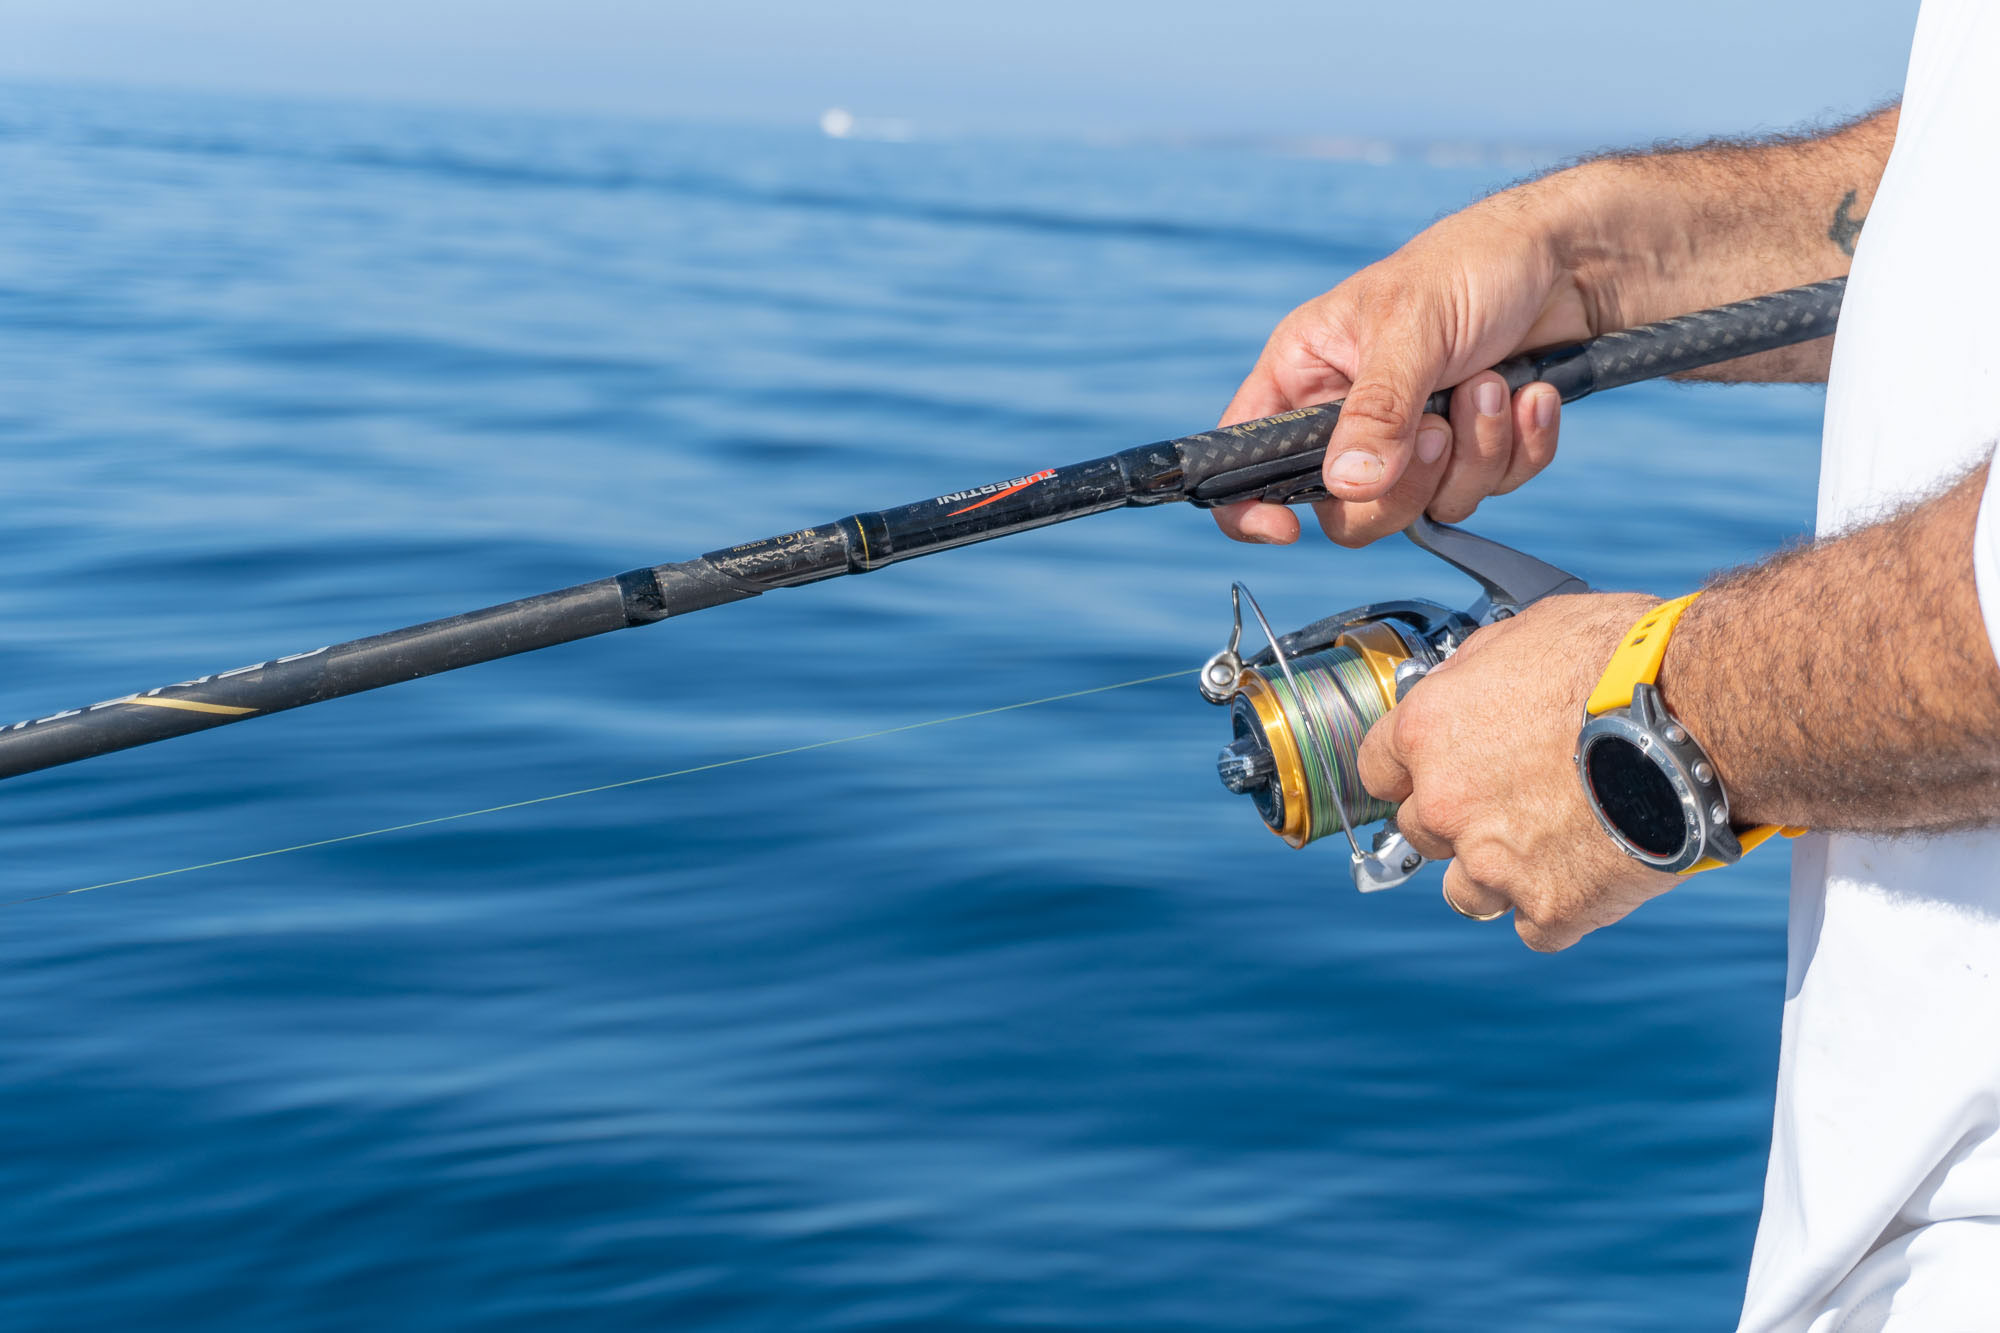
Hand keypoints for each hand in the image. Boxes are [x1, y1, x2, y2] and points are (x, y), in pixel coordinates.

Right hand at [1213, 192, 1594, 547]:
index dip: (1249, 505)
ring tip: (1495, 383)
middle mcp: (1347, 417)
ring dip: (1476, 451)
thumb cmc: (1470, 265)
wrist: (1565, 260)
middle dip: (1408, 481)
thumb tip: (1348, 484)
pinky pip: (1489, 491)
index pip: (1243, 459)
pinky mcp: (1470, 453)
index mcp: (1303, 375)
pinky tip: (1530, 395)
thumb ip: (1378, 409)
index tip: (1287, 528)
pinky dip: (1519, 447)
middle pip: (1348, 512)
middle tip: (1439, 425)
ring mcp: (1410, 443)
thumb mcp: (1412, 327)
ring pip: (1427, 508)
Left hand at [1356, 594, 1679, 950]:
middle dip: (1459, 820)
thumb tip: (1463, 682)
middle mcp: (1447, 801)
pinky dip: (1561, 907)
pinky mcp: (1552, 908)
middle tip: (1516, 802)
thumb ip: (1478, 670)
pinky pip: (1537, 926)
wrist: (1703, 717)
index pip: (1376, 767)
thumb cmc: (1626, 660)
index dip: (1408, 771)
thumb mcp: (1531, 631)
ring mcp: (1494, 862)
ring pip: (1467, 891)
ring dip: (1499, 875)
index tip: (1432, 773)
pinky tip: (1595, 874)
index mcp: (1429, 731)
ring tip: (1556, 844)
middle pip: (1421, 831)